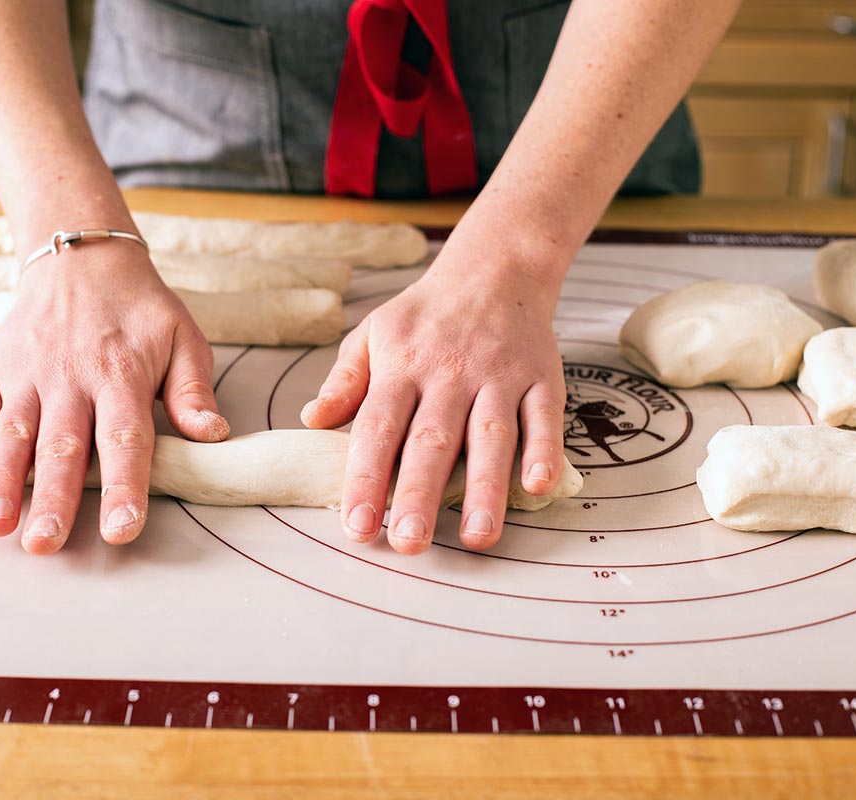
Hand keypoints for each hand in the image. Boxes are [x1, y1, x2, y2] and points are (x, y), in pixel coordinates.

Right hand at [0, 242, 228, 554]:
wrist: (81, 257)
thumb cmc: (139, 309)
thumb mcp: (181, 338)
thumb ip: (193, 391)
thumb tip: (214, 435)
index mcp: (121, 374)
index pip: (124, 439)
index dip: (125, 486)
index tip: (122, 531)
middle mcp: (70, 377)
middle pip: (61, 446)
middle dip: (52, 499)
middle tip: (44, 545)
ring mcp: (27, 374)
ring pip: (12, 434)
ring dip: (1, 483)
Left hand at [302, 233, 567, 554]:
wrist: (495, 266)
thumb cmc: (425, 314)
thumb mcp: (373, 334)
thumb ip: (345, 380)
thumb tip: (311, 421)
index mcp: (401, 366)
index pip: (377, 430)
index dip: (365, 480)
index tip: (357, 526)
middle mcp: (449, 373)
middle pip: (431, 441)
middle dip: (418, 495)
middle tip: (409, 544)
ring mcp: (498, 375)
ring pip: (490, 435)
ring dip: (484, 489)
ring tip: (477, 538)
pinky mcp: (541, 376)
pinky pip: (543, 416)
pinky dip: (543, 450)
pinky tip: (535, 486)